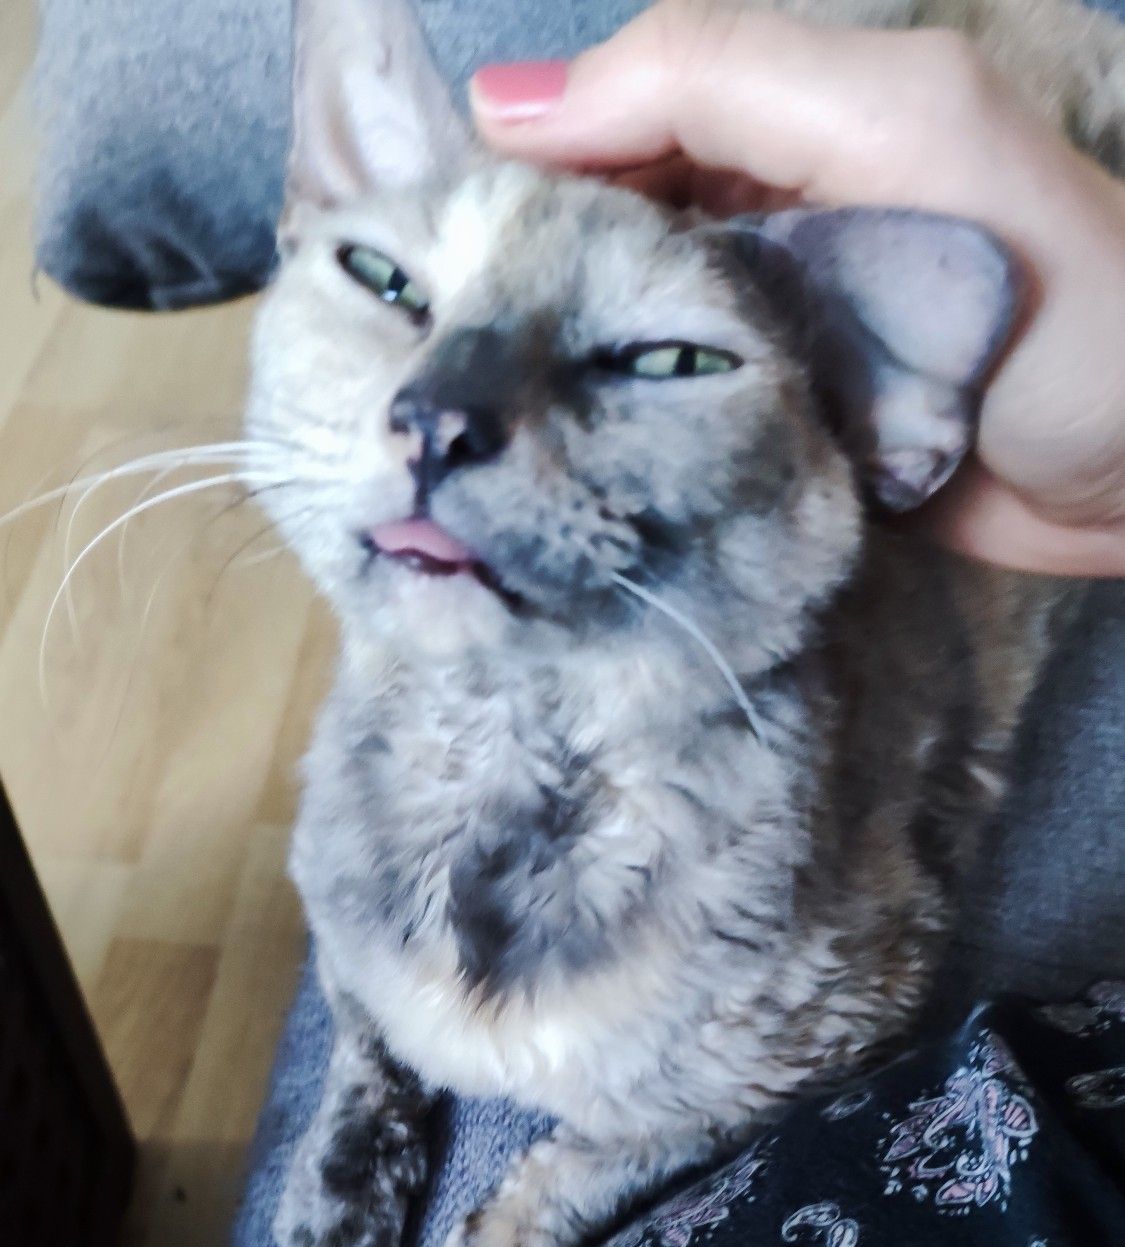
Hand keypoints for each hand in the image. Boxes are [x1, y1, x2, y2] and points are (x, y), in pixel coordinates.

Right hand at [472, 2, 1124, 575]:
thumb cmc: (1060, 301)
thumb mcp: (899, 135)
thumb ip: (721, 82)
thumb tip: (506, 103)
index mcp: (802, 114)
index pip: (625, 108)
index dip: (537, 157)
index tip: (447, 235)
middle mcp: (780, 212)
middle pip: (617, 221)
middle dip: (535, 268)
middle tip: (449, 346)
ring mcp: (785, 332)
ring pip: (635, 329)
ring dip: (569, 365)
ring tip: (483, 413)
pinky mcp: (793, 434)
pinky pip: (683, 421)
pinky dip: (628, 437)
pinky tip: (563, 463)